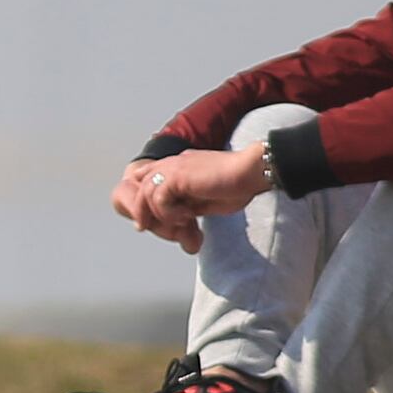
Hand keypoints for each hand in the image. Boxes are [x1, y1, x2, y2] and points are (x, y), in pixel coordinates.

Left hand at [110, 144, 272, 249]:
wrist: (252, 171)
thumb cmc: (238, 186)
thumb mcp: (205, 200)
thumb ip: (187, 206)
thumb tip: (177, 222)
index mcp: (180, 166)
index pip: (148, 176)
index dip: (142, 198)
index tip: (144, 221)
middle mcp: (173, 163)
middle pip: (140, 184)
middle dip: (140, 210)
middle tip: (143, 228)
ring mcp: (174, 167)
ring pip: (145, 194)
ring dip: (159, 214)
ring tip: (182, 222)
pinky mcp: (177, 175)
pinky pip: (158, 199)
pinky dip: (169, 213)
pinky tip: (188, 216)